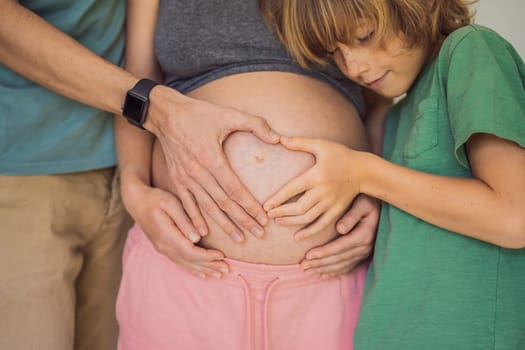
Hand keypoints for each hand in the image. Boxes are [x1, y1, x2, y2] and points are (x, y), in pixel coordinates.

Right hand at [121, 176, 228, 278]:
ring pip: (185, 264)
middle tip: (226, 270)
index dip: (207, 256)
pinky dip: (193, 268)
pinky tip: (203, 274)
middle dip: (209, 266)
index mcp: (167, 236)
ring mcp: (162, 249)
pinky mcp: (163, 248)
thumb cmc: (155, 199)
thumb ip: (184, 220)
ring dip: (203, 270)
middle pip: (190, 261)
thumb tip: (197, 238)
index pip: (190, 252)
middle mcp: (164, 246)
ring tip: (219, 275)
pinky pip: (180, 262)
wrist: (137, 201)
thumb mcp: (170, 204)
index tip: (222, 256)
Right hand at [146, 88, 279, 242]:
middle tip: (258, 234)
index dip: (250, 206)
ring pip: (207, 208)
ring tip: (238, 239)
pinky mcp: (177, 180)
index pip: (235, 190)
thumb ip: (256, 124)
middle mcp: (197, 173)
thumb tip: (278, 138)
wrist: (166, 114)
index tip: (264, 218)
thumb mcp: (228, 114)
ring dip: (223, 225)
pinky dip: (196, 220)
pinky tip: (204, 233)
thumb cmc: (199, 114)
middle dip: (242, 221)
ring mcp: (185, 179)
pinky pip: (187, 205)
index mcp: (211, 158)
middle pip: (223, 203)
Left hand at [264, 136, 364, 239]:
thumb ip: (300, 142)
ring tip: (278, 222)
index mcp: (317, 175)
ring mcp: (331, 203)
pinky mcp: (337, 210)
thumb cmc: (340, 155)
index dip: (278, 199)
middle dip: (282, 213)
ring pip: (308, 218)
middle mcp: (323, 191)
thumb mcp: (322, 145)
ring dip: (291, 222)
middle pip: (299, 207)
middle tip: (269, 215)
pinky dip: (309, 232)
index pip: (292, 189)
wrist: (364, 170)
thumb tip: (280, 138)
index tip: (266, 206)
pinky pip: (322, 225)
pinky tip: (298, 237)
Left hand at [301, 195, 378, 277]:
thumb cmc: (370, 201)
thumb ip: (352, 215)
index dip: (323, 252)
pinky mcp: (363, 255)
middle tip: (302, 266)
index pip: (339, 247)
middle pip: (338, 259)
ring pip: (341, 265)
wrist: (383, 206)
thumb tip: (340, 229)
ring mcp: (364, 253)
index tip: (308, 255)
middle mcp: (365, 248)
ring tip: (307, 271)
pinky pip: (347, 267)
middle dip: (319, 263)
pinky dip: (334, 272)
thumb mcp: (363, 204)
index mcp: (363, 235)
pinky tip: (322, 275)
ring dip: (323, 269)